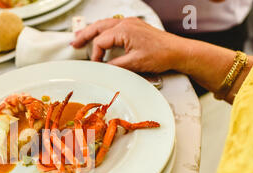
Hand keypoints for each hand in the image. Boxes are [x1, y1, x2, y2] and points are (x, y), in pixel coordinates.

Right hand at [71, 17, 189, 73]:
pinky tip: (100, 36)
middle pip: (98, 27)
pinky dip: (103, 30)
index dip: (95, 54)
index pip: (100, 41)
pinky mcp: (134, 27)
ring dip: (92, 31)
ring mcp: (130, 24)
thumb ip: (115, 65)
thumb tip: (103, 68)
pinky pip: (113, 25)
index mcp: (124, 30)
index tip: (97, 65)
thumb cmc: (161, 55)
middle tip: (74, 42)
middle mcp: (126, 23)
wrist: (178, 51)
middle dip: (85, 35)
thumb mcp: (134, 64)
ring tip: (81, 37)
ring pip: (105, 24)